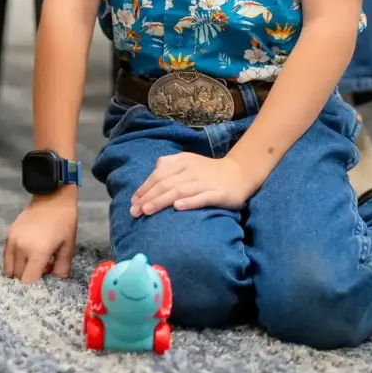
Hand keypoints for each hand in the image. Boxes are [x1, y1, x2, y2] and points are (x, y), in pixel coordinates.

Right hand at [3, 192, 77, 283]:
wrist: (52, 197)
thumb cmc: (64, 222)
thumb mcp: (68, 247)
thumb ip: (61, 268)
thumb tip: (54, 281)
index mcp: (37, 252)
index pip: (28, 281)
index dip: (35, 287)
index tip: (43, 284)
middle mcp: (21, 248)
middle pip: (18, 276)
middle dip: (28, 278)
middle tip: (41, 272)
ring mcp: (12, 241)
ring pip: (9, 268)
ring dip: (19, 271)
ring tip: (32, 264)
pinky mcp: (8, 235)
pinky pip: (6, 256)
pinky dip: (13, 261)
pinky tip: (25, 256)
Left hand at [130, 152, 256, 216]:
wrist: (239, 173)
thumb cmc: (208, 171)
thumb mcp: (187, 163)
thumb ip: (169, 166)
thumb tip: (152, 174)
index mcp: (182, 161)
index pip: (158, 174)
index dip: (144, 187)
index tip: (133, 201)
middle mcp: (191, 170)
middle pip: (165, 183)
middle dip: (148, 197)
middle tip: (135, 211)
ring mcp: (204, 182)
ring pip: (179, 190)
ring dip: (161, 200)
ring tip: (148, 210)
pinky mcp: (217, 193)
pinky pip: (201, 198)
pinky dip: (189, 202)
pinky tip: (177, 208)